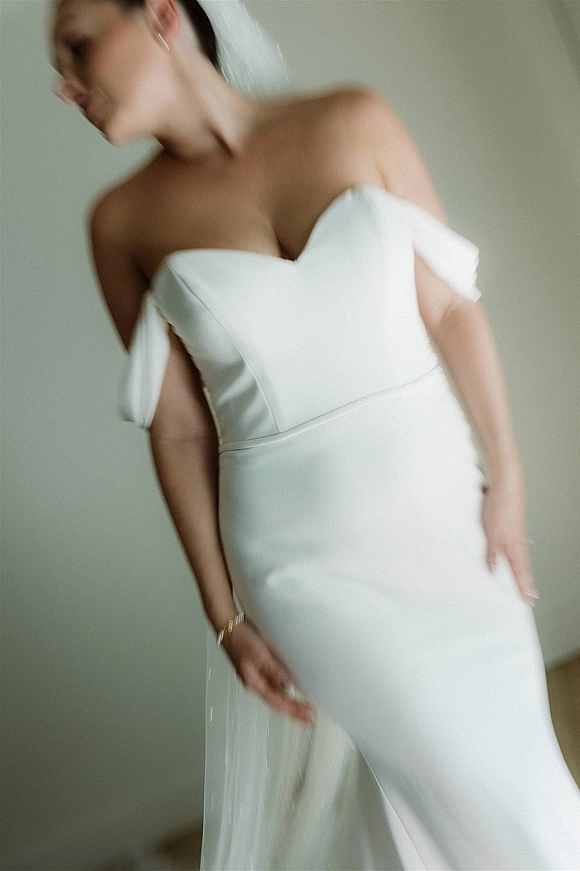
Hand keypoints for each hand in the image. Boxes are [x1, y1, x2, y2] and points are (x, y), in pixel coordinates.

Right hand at [219, 618, 314, 728]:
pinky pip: (274, 683)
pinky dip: (285, 690)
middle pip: (278, 702)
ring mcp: (257, 676)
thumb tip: (289, 686)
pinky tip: (291, 690)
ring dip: (290, 702)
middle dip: (294, 711)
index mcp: (254, 683)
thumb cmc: (241, 639)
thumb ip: (275, 671)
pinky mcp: (259, 667)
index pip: (278, 702)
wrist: (228, 626)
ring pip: (276, 694)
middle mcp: (256, 683)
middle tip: (310, 719)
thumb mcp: (260, 655)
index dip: (294, 710)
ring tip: (304, 709)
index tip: (308, 716)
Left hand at [481, 476, 538, 605]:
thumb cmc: (501, 507)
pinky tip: (513, 558)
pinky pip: (515, 548)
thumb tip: (493, 571)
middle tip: (529, 597)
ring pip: (520, 558)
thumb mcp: (491, 534)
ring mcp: (517, 535)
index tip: (528, 601)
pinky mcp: (513, 527)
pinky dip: (516, 558)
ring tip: (523, 583)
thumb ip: (492, 554)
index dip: (523, 588)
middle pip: (523, 568)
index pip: (521, 573)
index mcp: (516, 547)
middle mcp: (519, 543)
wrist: (508, 486)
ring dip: (521, 571)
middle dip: (525, 583)